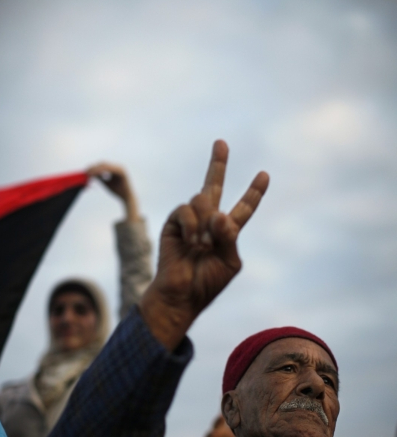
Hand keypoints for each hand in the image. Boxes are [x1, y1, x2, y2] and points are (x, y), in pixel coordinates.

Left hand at [86, 162, 139, 221]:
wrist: (127, 198)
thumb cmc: (118, 192)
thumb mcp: (107, 183)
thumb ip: (100, 178)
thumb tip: (91, 173)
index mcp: (115, 169)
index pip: (102, 165)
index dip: (93, 167)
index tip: (86, 171)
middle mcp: (118, 167)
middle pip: (103, 163)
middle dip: (93, 167)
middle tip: (85, 172)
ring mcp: (120, 168)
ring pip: (105, 165)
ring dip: (96, 169)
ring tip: (89, 174)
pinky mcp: (122, 172)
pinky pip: (109, 169)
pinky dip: (101, 171)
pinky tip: (95, 175)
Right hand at [139, 140, 268, 349]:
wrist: (181, 295)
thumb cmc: (207, 283)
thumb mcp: (229, 261)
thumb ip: (229, 235)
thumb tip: (218, 213)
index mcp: (227, 233)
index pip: (243, 209)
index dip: (253, 194)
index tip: (264, 176)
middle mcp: (208, 223)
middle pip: (214, 186)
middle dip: (217, 164)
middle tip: (221, 142)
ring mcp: (190, 222)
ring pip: (202, 198)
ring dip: (206, 220)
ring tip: (202, 244)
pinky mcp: (173, 223)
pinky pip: (186, 210)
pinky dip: (192, 225)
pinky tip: (191, 240)